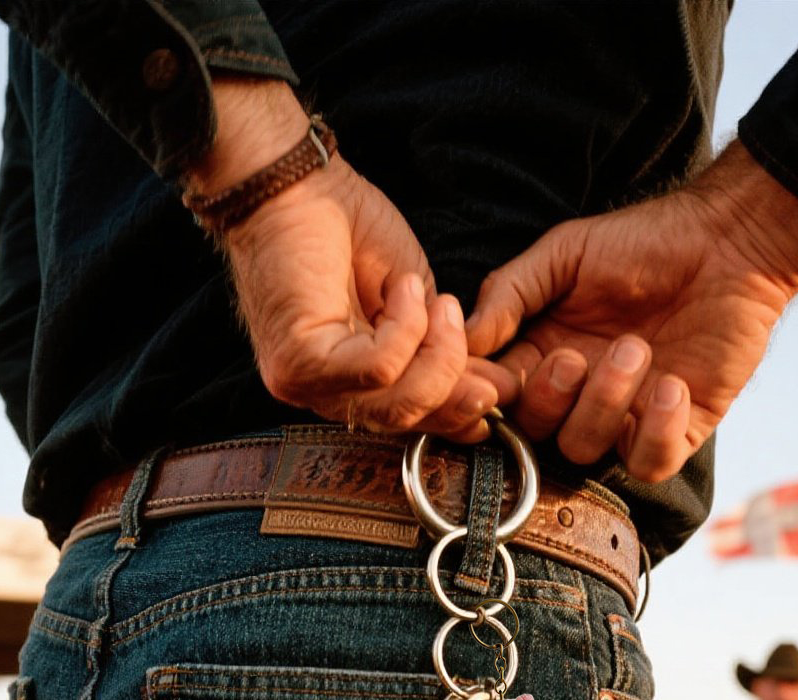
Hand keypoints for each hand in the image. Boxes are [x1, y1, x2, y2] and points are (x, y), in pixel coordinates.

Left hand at [190, 80, 515, 440]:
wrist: (296, 182)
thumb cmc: (349, 229)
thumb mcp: (417, 303)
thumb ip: (442, 351)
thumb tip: (493, 392)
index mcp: (353, 384)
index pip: (411, 418)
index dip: (459, 411)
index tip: (501, 387)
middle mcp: (327, 394)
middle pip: (408, 419)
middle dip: (453, 381)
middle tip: (465, 331)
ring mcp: (308, 385)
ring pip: (396, 404)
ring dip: (435, 350)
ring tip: (435, 304)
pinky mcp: (298, 365)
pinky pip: (377, 369)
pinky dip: (405, 328)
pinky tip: (403, 290)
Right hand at [465, 142, 797, 480]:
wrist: (730, 242)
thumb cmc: (647, 241)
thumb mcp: (565, 252)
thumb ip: (510, 290)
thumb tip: (465, 336)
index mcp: (542, 354)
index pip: (496, 397)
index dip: (489, 395)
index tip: (495, 374)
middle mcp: (579, 394)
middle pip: (534, 434)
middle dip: (549, 400)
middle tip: (576, 357)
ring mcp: (626, 416)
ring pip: (586, 450)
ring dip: (604, 405)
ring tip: (637, 349)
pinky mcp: (677, 429)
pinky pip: (649, 464)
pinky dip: (656, 433)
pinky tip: (672, 385)